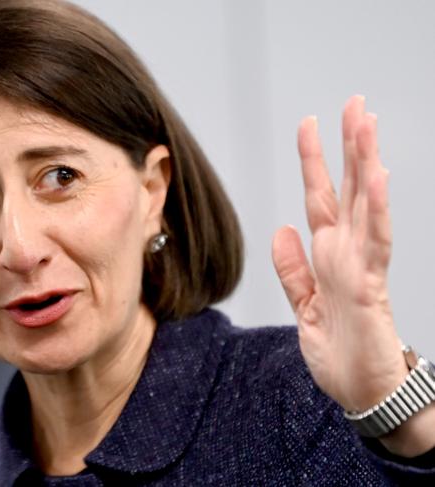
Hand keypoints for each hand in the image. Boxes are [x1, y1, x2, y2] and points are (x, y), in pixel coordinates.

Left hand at [272, 95, 404, 412]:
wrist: (362, 394)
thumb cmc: (338, 352)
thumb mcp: (304, 307)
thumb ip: (293, 270)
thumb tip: (280, 229)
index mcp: (326, 256)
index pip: (319, 199)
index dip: (314, 163)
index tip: (310, 125)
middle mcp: (345, 253)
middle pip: (346, 190)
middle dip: (348, 147)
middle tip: (353, 104)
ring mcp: (360, 266)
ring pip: (363, 205)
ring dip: (364, 164)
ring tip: (366, 125)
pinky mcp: (371, 287)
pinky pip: (375, 241)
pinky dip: (375, 209)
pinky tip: (376, 178)